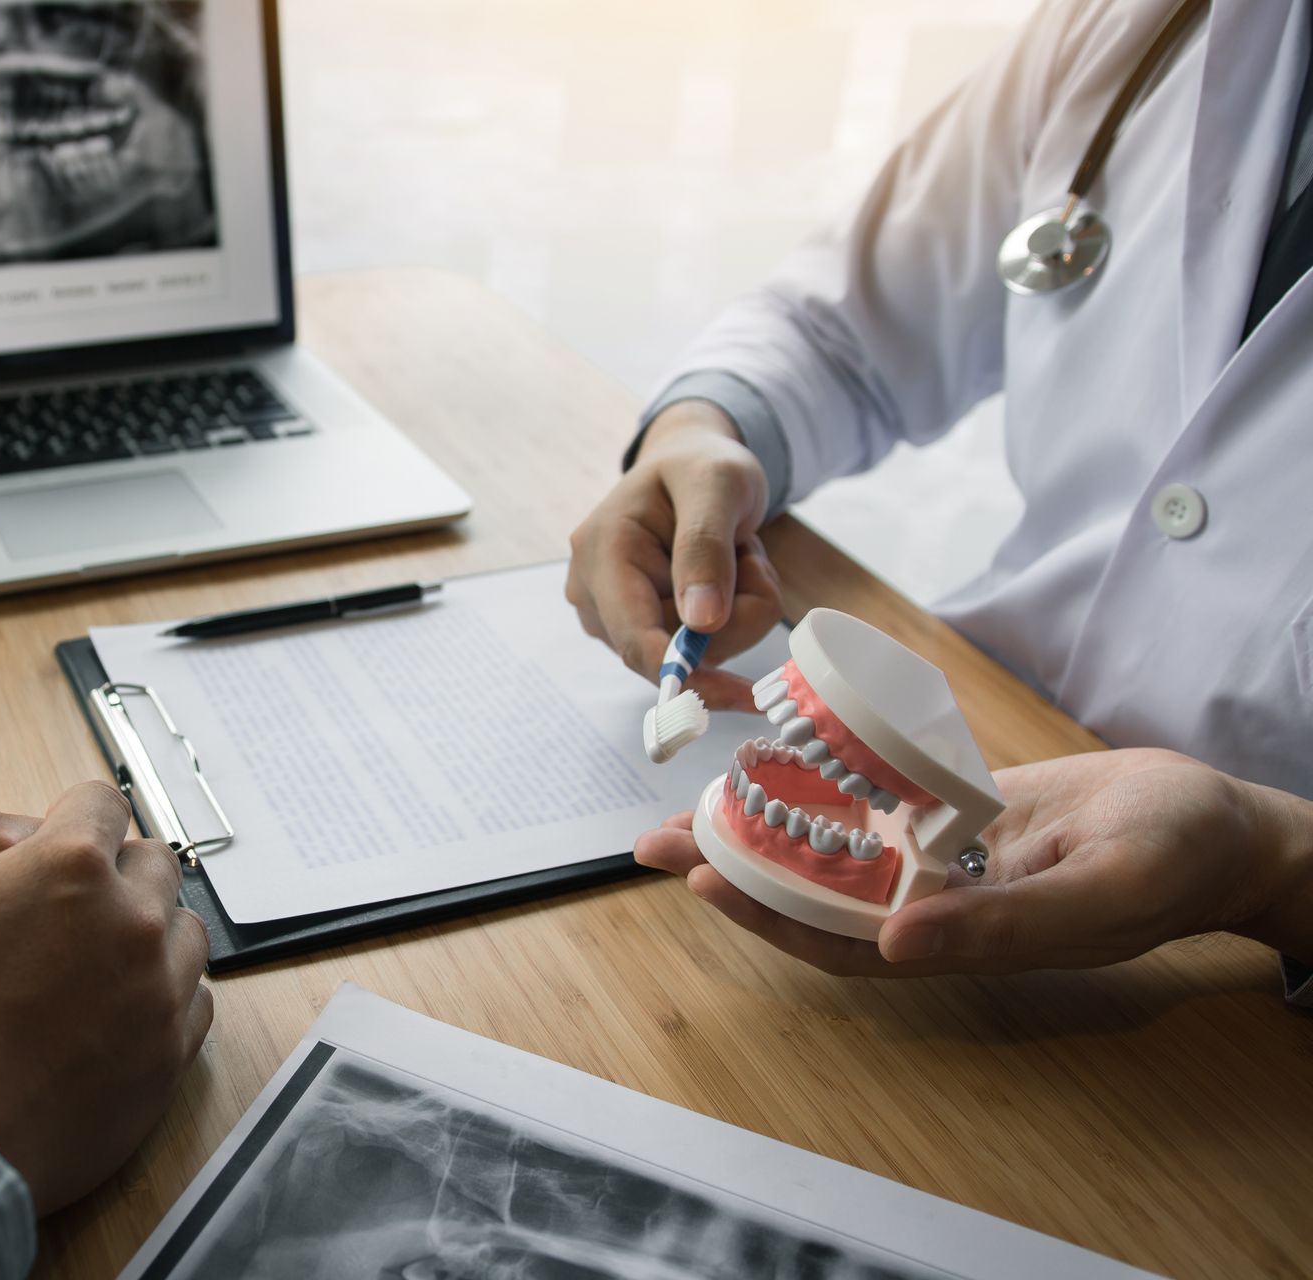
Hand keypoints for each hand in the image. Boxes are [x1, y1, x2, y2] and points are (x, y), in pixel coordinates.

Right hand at [0, 739, 212, 1213]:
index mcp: (70, 863)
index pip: (101, 804)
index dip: (71, 819)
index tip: (49, 847)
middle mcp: (132, 919)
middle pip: (151, 865)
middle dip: (114, 872)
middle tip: (63, 907)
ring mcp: (158, 993)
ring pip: (181, 932)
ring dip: (146, 931)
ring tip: (89, 959)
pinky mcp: (168, 1060)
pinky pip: (192, 1004)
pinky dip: (162, 997)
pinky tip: (112, 1011)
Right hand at [566, 400, 782, 694]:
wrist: (689, 466)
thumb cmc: (702, 466)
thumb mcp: (718, 486)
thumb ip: (706, 548)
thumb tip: (701, 623)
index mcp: (604, 551)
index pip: (637, 639)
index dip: (688, 675)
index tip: (742, 695)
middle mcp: (594, 591)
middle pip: (674, 652)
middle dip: (732, 619)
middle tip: (751, 560)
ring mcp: (611, 614)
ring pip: (693, 655)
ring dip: (735, 615)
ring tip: (733, 558)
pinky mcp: (634, 627)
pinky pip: (696, 650)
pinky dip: (726, 620)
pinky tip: (720, 580)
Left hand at [635, 748, 1312, 975]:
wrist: (1217, 822)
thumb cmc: (1171, 862)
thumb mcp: (1093, 894)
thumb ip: (999, 924)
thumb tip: (895, 940)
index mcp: (956, 938)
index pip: (835, 940)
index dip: (764, 917)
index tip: (700, 880)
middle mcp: (933, 903)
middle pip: (812, 895)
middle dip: (734, 870)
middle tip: (654, 839)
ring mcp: (942, 859)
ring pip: (832, 848)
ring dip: (763, 827)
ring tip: (691, 802)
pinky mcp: (956, 813)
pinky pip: (874, 804)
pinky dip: (824, 788)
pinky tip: (774, 764)